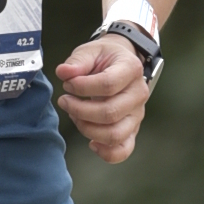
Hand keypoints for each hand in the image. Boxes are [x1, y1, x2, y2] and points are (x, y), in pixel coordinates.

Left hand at [55, 34, 151, 163]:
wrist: (120, 64)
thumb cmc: (104, 58)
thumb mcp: (90, 51)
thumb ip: (77, 61)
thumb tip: (64, 72)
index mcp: (131, 69)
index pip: (107, 84)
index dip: (82, 87)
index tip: (68, 84)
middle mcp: (139, 93)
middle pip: (110, 112)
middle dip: (80, 110)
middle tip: (65, 101)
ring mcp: (137, 114)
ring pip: (115, 134)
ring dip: (87, 129)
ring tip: (74, 116)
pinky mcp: (132, 130)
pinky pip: (123, 150)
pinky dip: (105, 152)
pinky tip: (91, 143)